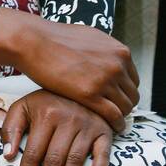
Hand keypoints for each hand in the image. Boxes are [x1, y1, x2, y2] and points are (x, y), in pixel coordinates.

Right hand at [0, 7, 138, 130]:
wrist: (32, 40)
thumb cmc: (52, 38)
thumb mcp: (88, 37)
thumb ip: (102, 50)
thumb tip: (105, 58)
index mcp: (119, 51)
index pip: (133, 79)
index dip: (124, 91)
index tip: (115, 98)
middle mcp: (117, 64)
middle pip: (132, 94)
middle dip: (123, 105)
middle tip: (112, 112)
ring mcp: (105, 79)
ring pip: (125, 107)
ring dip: (119, 116)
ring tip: (110, 122)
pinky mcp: (90, 94)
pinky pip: (113, 115)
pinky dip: (115, 124)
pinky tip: (109, 128)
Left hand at [1, 90, 112, 165]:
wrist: (79, 85)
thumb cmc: (46, 101)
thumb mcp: (23, 107)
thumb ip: (11, 128)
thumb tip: (8, 156)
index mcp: (45, 116)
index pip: (32, 154)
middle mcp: (68, 122)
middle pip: (54, 162)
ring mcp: (88, 127)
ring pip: (75, 162)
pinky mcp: (104, 133)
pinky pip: (103, 155)